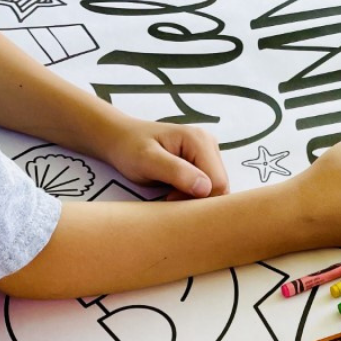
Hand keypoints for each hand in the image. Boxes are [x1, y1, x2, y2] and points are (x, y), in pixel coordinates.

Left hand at [99, 113, 229, 199]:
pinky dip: (193, 195)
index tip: (172, 198)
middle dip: (198, 200)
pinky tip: (176, 190)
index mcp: (200, 141)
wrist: (120, 140)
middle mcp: (210, 144)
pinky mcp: (204, 162)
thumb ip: (176, 172)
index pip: (218, 183)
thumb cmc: (129, 148)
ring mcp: (209, 153)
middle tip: (170, 196)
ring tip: (171, 193)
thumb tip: (205, 188)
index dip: (199, 199)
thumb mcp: (147, 160)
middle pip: (220, 187)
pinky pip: (209, 187)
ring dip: (195, 199)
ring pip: (215, 189)